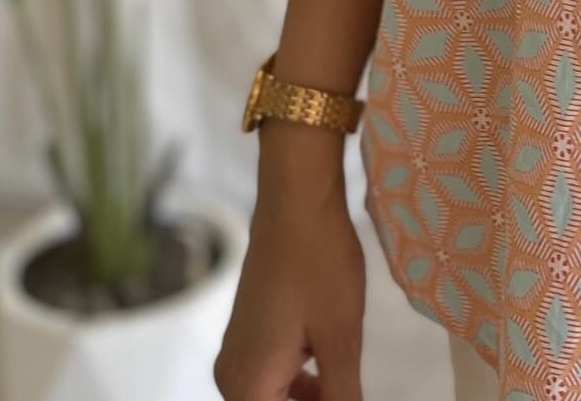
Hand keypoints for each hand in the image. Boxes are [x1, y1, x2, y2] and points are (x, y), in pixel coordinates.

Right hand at [212, 145, 365, 400]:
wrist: (295, 199)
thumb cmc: (319, 265)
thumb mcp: (340, 340)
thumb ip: (341, 396)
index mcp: (247, 388)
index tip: (343, 389)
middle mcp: (231, 378)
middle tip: (349, 387)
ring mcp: (236, 352)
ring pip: (273, 397)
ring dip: (309, 398)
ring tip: (345, 382)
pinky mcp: (247, 330)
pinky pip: (271, 374)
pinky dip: (300, 380)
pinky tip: (328, 362)